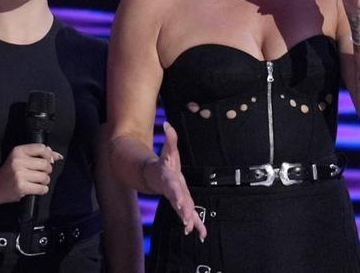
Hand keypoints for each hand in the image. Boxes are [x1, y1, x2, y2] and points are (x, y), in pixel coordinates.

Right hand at [0, 143, 62, 204]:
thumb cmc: (10, 171)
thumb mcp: (21, 158)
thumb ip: (38, 155)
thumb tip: (58, 156)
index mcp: (18, 151)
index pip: (41, 148)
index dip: (49, 154)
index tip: (49, 160)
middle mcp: (18, 161)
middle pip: (45, 164)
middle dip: (48, 170)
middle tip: (43, 173)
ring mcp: (19, 175)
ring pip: (45, 177)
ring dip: (45, 181)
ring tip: (39, 181)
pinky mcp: (21, 187)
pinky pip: (41, 188)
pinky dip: (43, 189)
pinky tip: (38, 188)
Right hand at [144, 122, 206, 240]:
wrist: (155, 177)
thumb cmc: (164, 164)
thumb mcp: (167, 150)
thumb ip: (170, 138)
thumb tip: (168, 124)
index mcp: (169, 180)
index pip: (172, 187)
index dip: (175, 194)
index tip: (178, 202)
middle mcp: (173, 192)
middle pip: (178, 202)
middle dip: (183, 211)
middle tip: (187, 221)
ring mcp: (177, 200)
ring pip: (183, 212)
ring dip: (188, 221)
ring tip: (192, 230)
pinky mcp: (182, 205)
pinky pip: (190, 216)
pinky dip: (197, 226)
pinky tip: (203, 235)